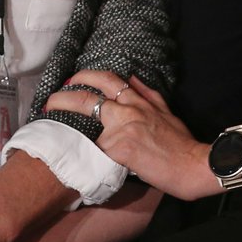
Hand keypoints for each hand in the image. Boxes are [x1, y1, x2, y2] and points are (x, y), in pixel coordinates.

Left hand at [45, 71, 211, 199]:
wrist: (190, 165)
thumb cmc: (179, 141)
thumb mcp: (165, 110)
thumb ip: (146, 93)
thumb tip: (131, 76)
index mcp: (137, 100)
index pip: (107, 80)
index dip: (84, 77)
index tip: (71, 81)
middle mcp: (127, 111)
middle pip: (86, 99)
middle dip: (63, 97)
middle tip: (50, 102)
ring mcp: (121, 130)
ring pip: (86, 127)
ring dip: (69, 131)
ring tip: (55, 133)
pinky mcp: (118, 151)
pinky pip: (96, 152)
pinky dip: (86, 155)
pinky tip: (75, 159)